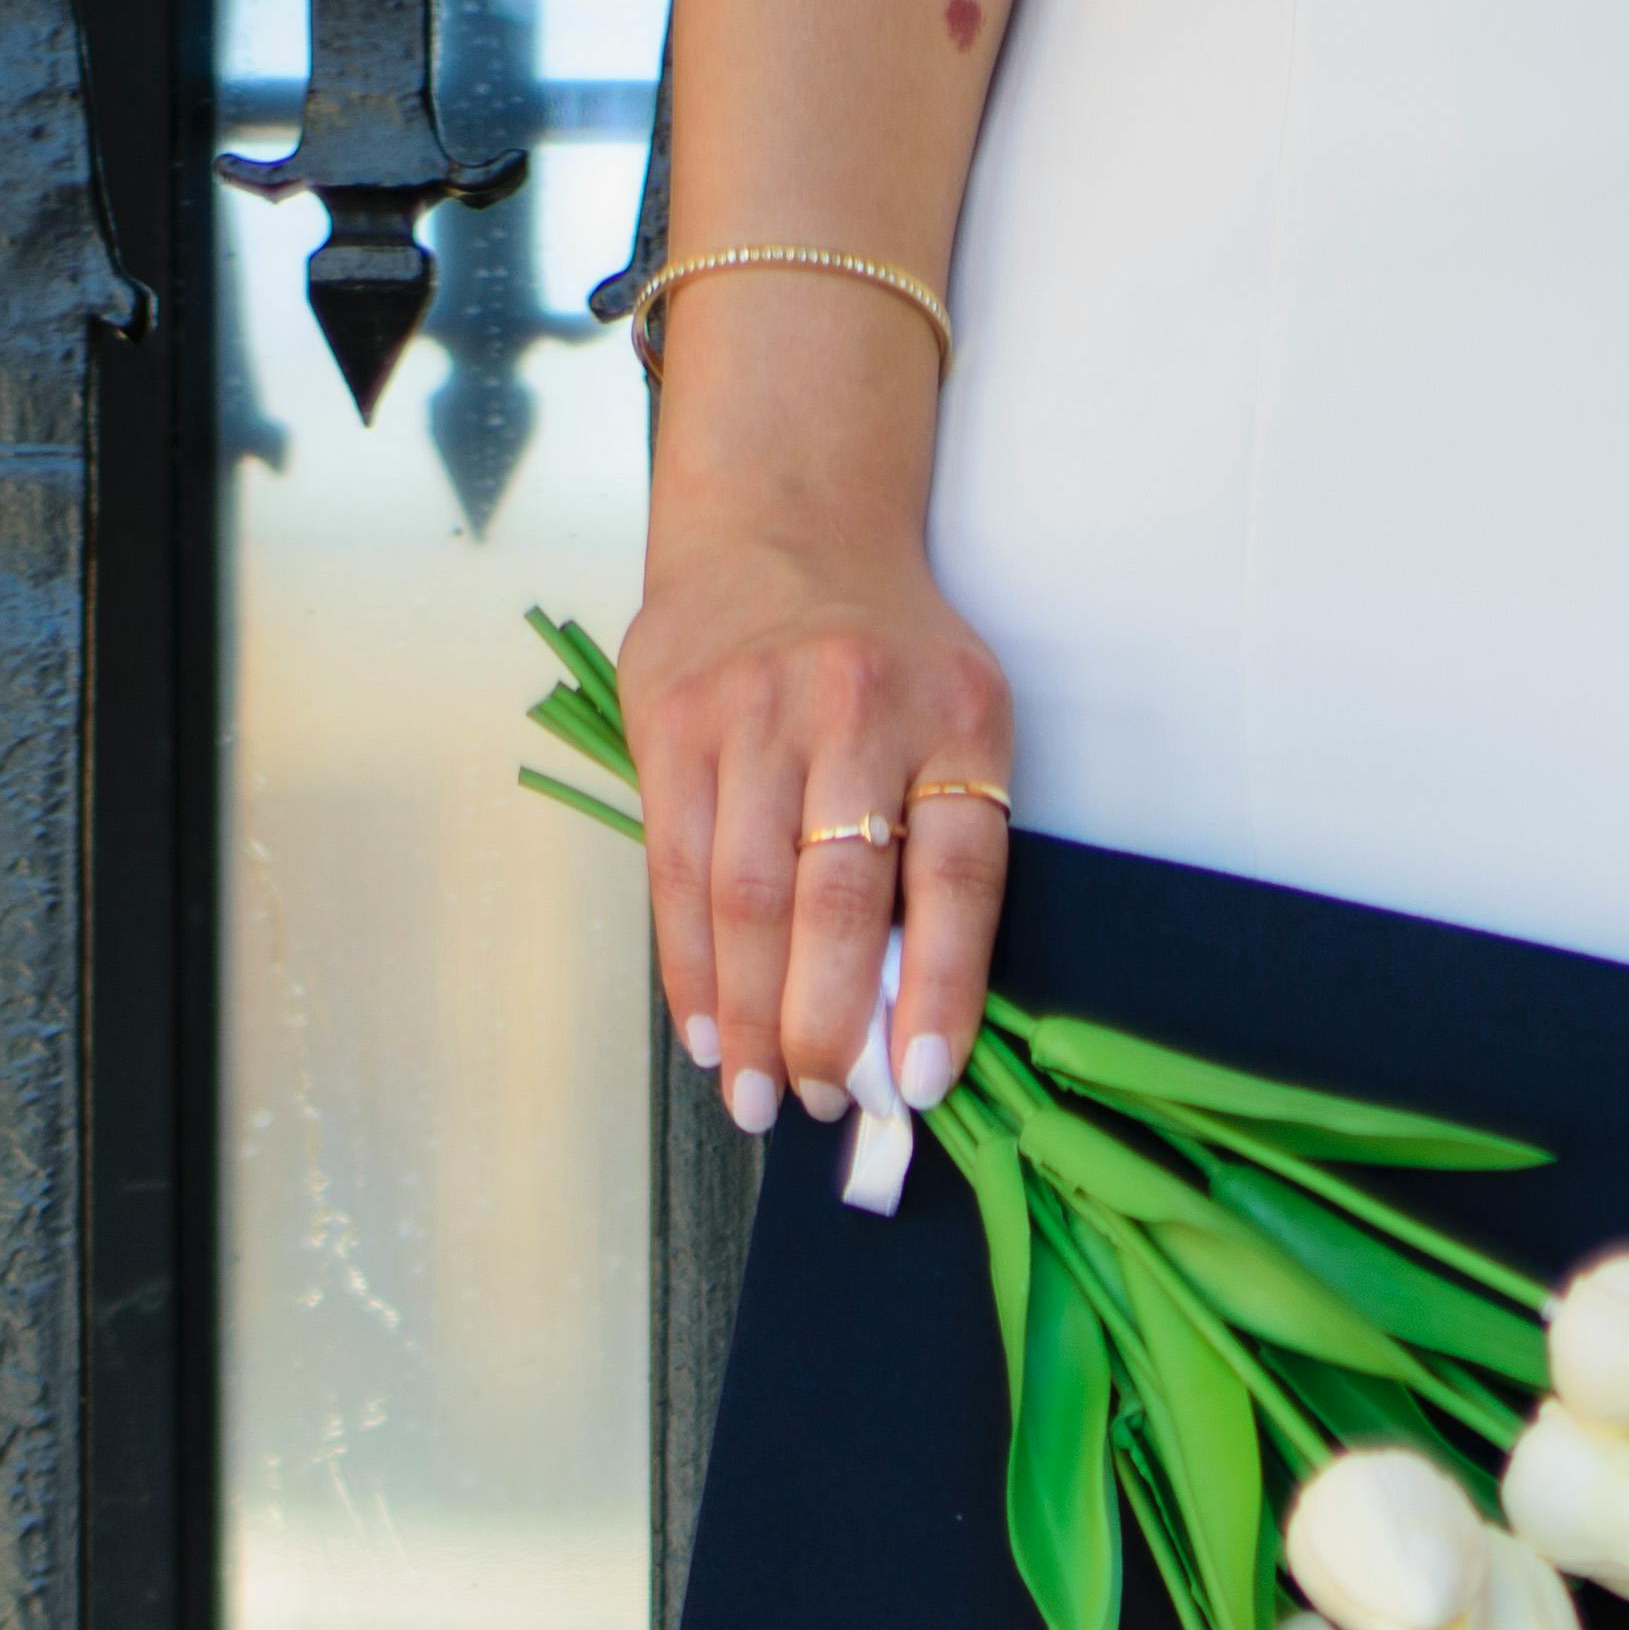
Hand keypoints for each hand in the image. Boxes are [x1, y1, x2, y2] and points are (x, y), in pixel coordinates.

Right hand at [621, 432, 1011, 1138]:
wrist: (786, 524)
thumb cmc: (889, 662)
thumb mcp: (953, 728)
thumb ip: (940, 855)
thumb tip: (905, 1026)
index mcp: (954, 717)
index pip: (956, 877)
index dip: (940, 991)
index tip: (922, 1083)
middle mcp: (853, 707)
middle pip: (836, 900)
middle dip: (827, 1025)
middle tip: (828, 1104)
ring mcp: (753, 711)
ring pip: (746, 897)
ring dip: (751, 1017)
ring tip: (760, 1100)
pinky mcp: (672, 721)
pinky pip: (678, 871)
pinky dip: (691, 969)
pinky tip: (708, 1037)